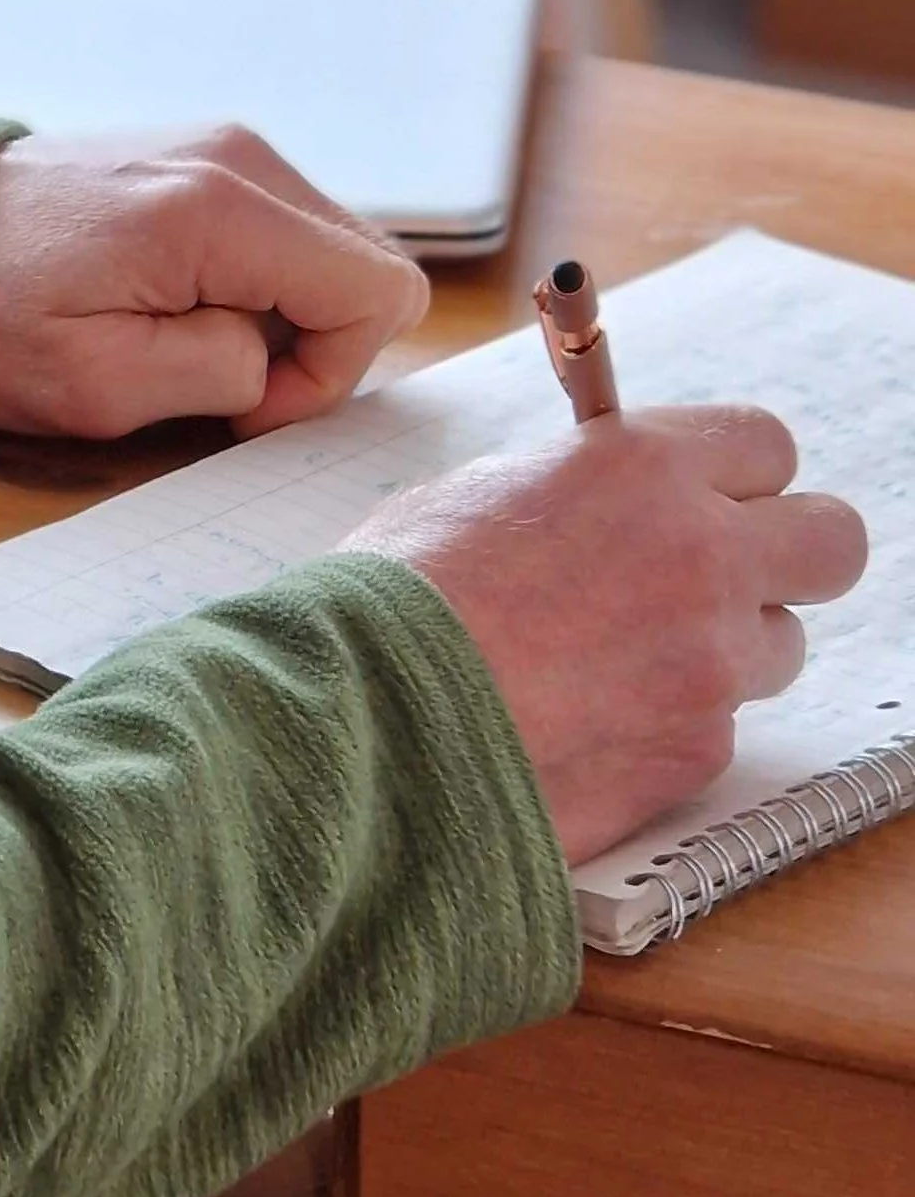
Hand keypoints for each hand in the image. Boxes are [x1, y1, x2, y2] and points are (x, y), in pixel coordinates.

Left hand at [0, 126, 430, 437]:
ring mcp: (225, 146)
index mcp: (220, 209)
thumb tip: (279, 359)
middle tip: (220, 381)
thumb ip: (222, 373)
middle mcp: (239, 157)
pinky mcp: (206, 157)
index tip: (246, 406)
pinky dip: (257, 284)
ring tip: (187, 341)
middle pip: (370, 266)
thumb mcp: (99, 386)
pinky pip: (286, 233)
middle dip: (319, 347)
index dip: (331, 375)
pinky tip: (179, 305)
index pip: (375, 293)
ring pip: (332, 251)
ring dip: (286, 317)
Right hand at [348, 405, 869, 863]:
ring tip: (622, 669)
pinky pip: (716, 729)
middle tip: (726, 577)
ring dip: (723, 652)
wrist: (365, 721)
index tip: (711, 497)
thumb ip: (575, 488)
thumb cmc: (395, 601)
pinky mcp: (696, 752)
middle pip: (832, 540)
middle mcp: (702, 555)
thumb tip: (602, 500)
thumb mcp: (477, 493)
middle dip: (789, 556)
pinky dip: (667, 729)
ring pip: (778, 647)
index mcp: (645, 466)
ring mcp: (711, 661)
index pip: (767, 445)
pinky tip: (587, 728)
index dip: (736, 476)